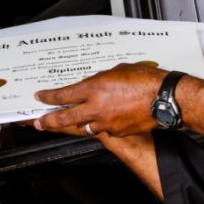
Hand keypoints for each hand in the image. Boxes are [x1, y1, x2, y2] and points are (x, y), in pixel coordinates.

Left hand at [33, 63, 166, 136]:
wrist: (165, 98)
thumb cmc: (145, 80)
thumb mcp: (116, 71)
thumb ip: (100, 80)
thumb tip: (92, 86)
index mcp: (93, 88)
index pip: (63, 95)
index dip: (49, 97)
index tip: (41, 97)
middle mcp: (96, 108)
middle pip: (64, 118)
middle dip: (48, 120)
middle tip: (39, 122)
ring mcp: (106, 123)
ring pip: (84, 127)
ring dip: (78, 123)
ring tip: (73, 121)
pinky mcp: (118, 132)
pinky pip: (104, 130)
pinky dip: (102, 125)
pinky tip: (107, 120)